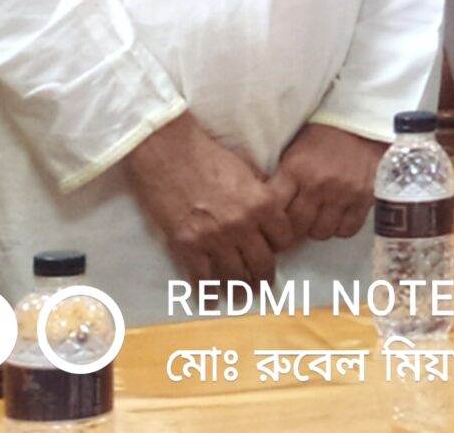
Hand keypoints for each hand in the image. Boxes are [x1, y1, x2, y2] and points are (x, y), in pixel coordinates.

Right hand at [126, 111, 301, 282]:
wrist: (169, 154)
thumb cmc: (210, 156)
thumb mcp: (249, 171)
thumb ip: (261, 195)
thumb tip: (268, 213)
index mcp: (262, 204)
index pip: (283, 238)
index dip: (281, 246)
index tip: (276, 251)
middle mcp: (242, 226)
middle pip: (262, 262)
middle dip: (265, 276)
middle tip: (264, 286)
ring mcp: (213, 239)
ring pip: (234, 275)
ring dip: (240, 288)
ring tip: (243, 296)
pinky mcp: (185, 246)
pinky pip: (201, 277)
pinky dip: (208, 291)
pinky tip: (212, 299)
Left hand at [275, 123, 383, 242]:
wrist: (364, 122)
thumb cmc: (324, 137)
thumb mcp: (295, 150)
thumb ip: (282, 179)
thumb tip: (265, 208)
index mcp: (296, 169)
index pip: (274, 211)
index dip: (272, 221)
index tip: (273, 223)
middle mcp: (319, 184)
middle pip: (297, 226)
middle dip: (294, 227)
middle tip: (297, 222)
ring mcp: (343, 192)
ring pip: (321, 232)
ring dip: (318, 227)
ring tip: (320, 217)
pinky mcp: (365, 197)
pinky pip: (347, 230)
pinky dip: (341, 227)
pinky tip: (339, 216)